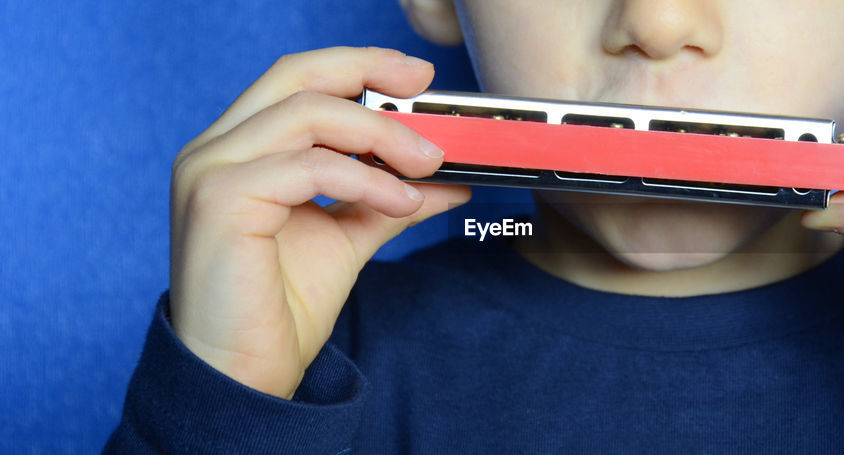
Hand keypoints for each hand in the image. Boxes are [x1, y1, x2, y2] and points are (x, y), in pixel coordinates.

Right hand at [169, 47, 469, 397]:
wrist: (244, 374)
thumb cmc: (280, 308)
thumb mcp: (350, 236)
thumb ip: (390, 199)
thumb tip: (449, 179)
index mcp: (237, 148)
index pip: (297, 79)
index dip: (358, 65)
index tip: (416, 77)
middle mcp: (215, 149)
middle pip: (297, 76)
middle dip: (369, 73)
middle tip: (427, 91)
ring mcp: (210, 171)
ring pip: (309, 114)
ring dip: (382, 136)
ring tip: (429, 165)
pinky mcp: (220, 200)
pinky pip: (311, 167)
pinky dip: (367, 180)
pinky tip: (402, 202)